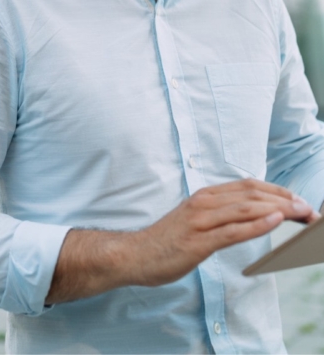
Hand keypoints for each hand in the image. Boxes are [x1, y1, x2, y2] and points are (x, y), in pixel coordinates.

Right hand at [130, 178, 317, 286]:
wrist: (135, 253)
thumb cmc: (167, 241)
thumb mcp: (196, 221)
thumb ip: (220, 215)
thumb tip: (250, 215)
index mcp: (204, 196)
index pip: (248, 186)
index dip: (277, 191)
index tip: (299, 201)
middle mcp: (204, 202)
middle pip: (252, 194)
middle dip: (285, 200)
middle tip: (310, 210)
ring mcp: (200, 220)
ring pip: (246, 208)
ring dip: (279, 210)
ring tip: (302, 214)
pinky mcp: (198, 241)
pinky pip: (233, 230)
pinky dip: (257, 224)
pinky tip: (276, 222)